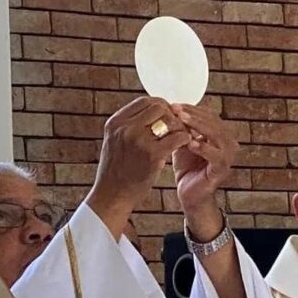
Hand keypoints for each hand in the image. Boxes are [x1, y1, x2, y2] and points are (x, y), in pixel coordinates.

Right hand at [88, 97, 190, 237]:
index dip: (160, 105)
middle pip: (158, 107)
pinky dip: (185, 138)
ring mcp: (138, 140)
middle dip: (172, 114)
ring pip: (169, 120)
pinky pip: (177, 137)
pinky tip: (186, 144)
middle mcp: (125, 128)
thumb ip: (129, 126)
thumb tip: (151, 113)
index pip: (144, 101)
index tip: (168, 114)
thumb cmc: (116, 171)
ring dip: (180, 125)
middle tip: (178, 125)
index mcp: (115, 122)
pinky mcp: (152, 155)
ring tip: (182, 135)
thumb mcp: (115, 141)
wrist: (112, 195)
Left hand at [172, 104, 238, 239]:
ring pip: (216, 135)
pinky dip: (204, 148)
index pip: (208, 115)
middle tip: (176, 110)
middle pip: (214, 122)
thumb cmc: (187, 168)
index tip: (173, 104)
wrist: (190, 194)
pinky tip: (190, 143)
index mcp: (220, 134)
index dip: (191, 108)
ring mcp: (228, 156)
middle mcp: (228, 143)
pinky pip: (216, 156)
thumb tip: (170, 108)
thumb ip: (182, 128)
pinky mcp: (223, 170)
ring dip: (198, 126)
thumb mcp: (183, 143)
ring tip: (182, 121)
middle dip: (193, 115)